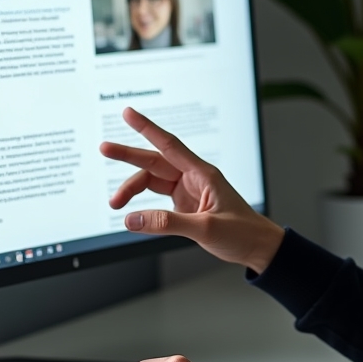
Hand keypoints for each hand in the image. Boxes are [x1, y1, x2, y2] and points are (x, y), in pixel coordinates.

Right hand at [101, 107, 283, 273]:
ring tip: (115, 203)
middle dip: (129, 155)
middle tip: (104, 148)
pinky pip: (158, 199)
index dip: (147, 128)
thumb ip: (167, 223)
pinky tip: (132, 211)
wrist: (258, 248)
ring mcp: (189, 191)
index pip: (169, 145)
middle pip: (155, 161)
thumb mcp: (205, 228)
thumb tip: (133, 219)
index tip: (129, 114)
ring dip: (132, 189)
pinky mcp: (186, 206)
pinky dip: (143, 204)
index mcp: (202, 174)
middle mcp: (194, 178)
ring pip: (153, 181)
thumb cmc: (243, 232)